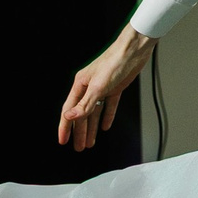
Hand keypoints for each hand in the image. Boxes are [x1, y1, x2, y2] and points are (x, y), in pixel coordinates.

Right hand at [57, 25, 154, 152]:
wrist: (134, 49)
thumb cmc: (115, 62)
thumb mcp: (99, 86)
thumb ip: (85, 104)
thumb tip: (69, 116)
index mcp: (81, 85)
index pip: (70, 110)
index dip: (65, 127)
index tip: (62, 141)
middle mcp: (89, 87)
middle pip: (82, 114)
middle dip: (79, 132)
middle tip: (78, 148)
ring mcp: (103, 88)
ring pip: (95, 112)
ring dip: (92, 128)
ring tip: (90, 143)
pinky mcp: (115, 87)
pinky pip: (109, 105)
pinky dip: (107, 116)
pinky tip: (105, 126)